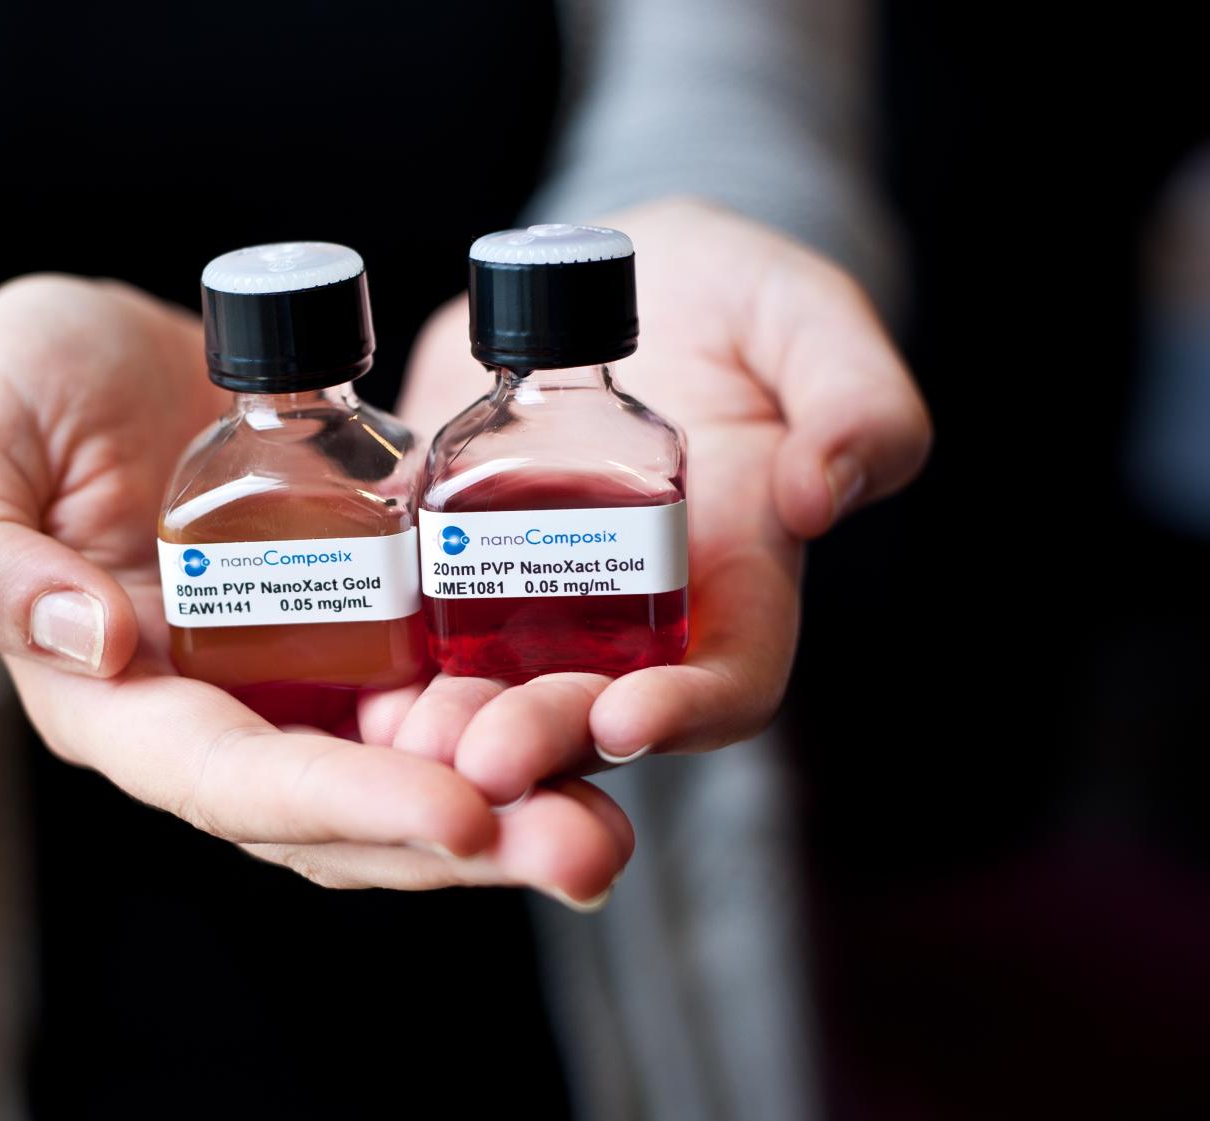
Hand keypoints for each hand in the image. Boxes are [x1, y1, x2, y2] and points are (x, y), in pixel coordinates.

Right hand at [0, 276, 631, 903]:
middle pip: (342, 815)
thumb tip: (92, 644)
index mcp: (116, 703)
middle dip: (464, 842)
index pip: (234, 780)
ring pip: (405, 774)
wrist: (86, 371)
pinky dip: (509, 719)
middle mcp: (215, 716)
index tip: (459, 813)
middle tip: (586, 850)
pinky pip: (437, 695)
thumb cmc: (8, 401)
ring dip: (509, 804)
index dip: (343, 803)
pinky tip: (595, 719)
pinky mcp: (352, 631)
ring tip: (609, 820)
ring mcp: (291, 680)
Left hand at [362, 200, 931, 801]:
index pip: (730, 680)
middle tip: (482, 757)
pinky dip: (393, 667)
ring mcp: (542, 604)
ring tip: (403, 735)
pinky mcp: (459, 567)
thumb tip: (822, 494)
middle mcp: (638, 620)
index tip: (628, 717)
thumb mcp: (811, 322)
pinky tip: (353, 680)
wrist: (620, 273)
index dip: (686, 711)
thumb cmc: (739, 299)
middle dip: (543, 739)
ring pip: (501, 696)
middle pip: (596, 711)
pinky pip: (423, 632)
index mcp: (741, 584)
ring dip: (454, 731)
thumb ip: (856, 400)